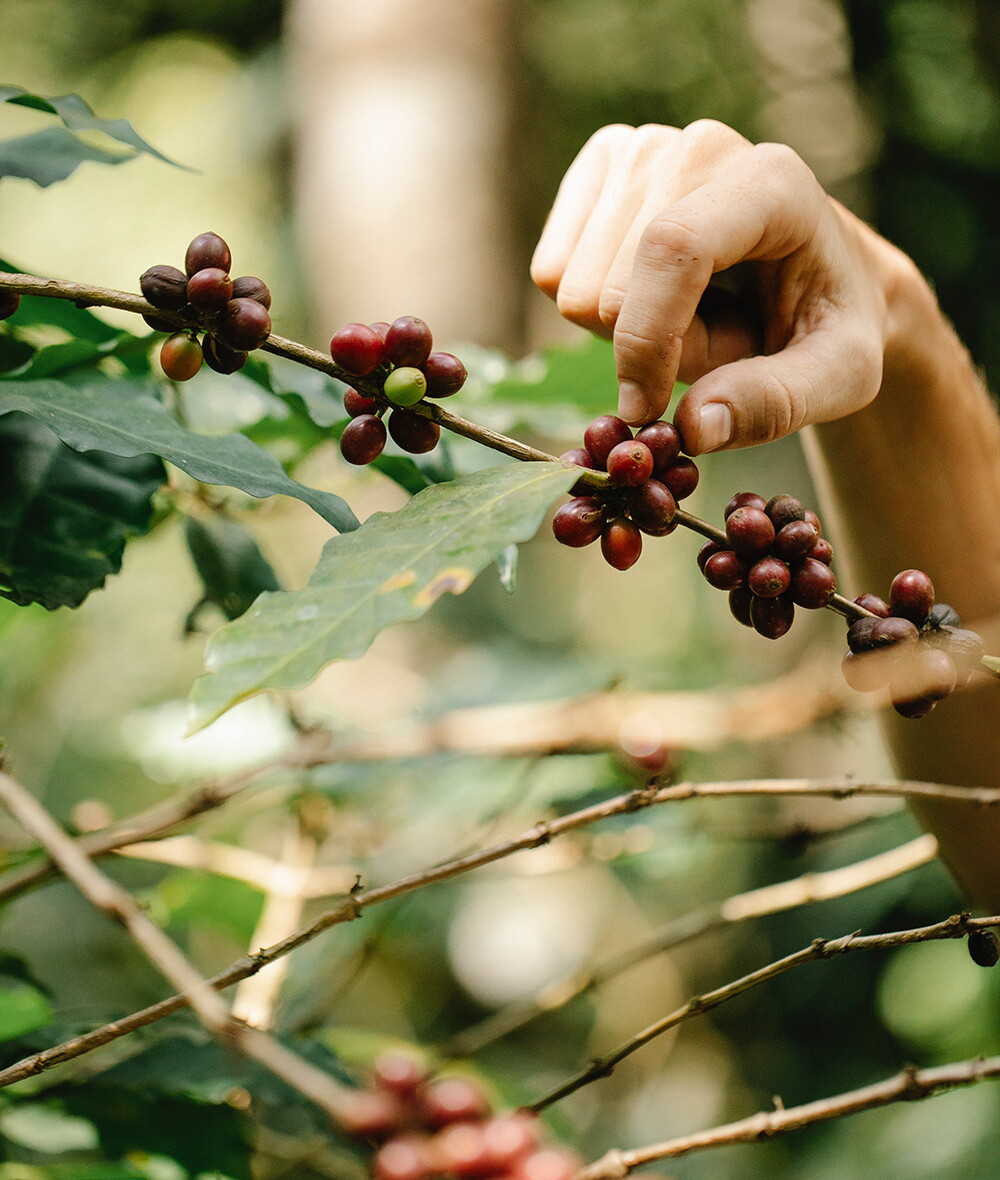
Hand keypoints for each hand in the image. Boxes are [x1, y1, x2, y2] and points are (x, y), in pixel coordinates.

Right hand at [530, 120, 890, 451]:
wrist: (823, 278)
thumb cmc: (832, 326)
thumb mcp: (840, 379)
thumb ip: (775, 405)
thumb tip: (694, 428)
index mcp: (771, 181)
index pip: (672, 249)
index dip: (646, 342)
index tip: (647, 411)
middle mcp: (698, 147)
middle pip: (606, 287)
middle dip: (649, 348)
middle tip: (717, 343)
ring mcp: (641, 149)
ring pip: (569, 284)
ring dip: (624, 330)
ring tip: (694, 317)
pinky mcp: (600, 168)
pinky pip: (550, 270)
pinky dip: (592, 308)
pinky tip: (653, 295)